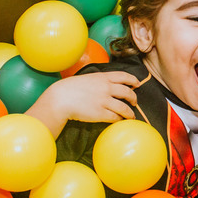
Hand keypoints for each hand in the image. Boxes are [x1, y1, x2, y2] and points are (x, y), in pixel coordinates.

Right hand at [25, 71, 140, 135]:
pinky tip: (119, 121)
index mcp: (103, 77)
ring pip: (124, 108)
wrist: (61, 98)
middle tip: (134, 102)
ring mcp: (104, 101)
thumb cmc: (70, 88)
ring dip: (130, 113)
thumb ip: (99, 81)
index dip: (133, 80)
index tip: (137, 84)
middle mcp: (106, 88)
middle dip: (134, 98)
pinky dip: (119, 120)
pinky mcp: (100, 113)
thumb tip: (107, 84)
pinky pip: (115, 118)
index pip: (124, 76)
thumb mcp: (87, 78)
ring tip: (131, 116)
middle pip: (128, 92)